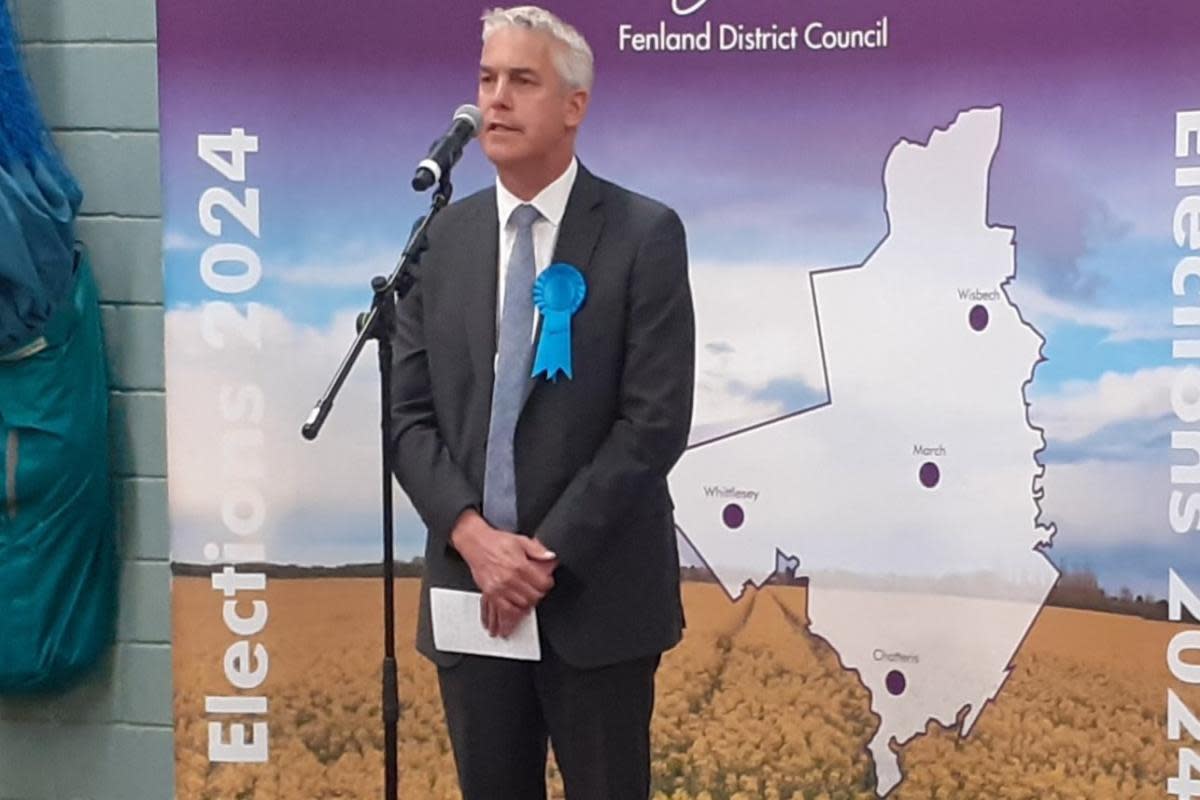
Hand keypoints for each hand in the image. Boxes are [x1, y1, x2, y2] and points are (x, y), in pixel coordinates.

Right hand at [450, 510, 558, 635]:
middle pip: (533, 597)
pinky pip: (504, 610)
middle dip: (538, 595)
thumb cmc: (496, 541)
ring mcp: (499, 588)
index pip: (542, 584)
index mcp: (520, 565)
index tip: (546, 583)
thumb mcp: (521, 540)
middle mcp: (510, 579)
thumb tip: (550, 556)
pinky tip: (515, 614)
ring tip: (528, 601)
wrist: (475, 543)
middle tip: (537, 591)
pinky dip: (511, 615)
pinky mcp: (490, 593)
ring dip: (527, 605)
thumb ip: (537, 550)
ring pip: (521, 606)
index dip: (547, 584)